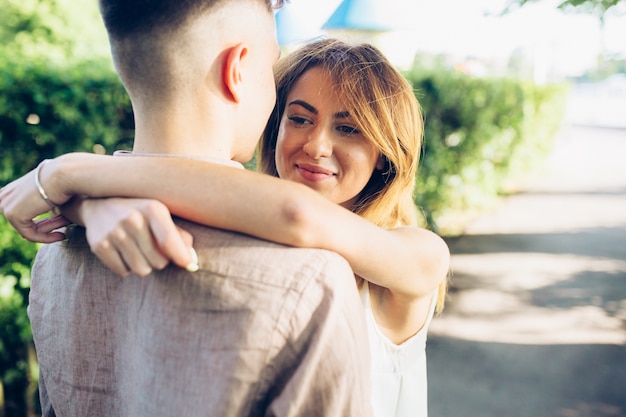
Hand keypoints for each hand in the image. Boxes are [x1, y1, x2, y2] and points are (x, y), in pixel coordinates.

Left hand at [0, 162, 70, 242]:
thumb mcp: (46, 188)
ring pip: (26, 231)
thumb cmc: (62, 179)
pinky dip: (45, 238)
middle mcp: (3, 198)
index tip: (57, 226)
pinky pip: (30, 235)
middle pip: (22, 223)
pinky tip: (61, 236)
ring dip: (46, 235)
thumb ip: (39, 199)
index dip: (38, 224)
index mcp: (9, 190)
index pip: (21, 215)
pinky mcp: (14, 215)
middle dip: (42, 230)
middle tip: (61, 233)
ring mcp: (6, 206)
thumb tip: (43, 207)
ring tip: (62, 235)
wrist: (62, 175)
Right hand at [77, 197, 196, 276]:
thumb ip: (179, 236)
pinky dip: (126, 267)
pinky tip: (123, 252)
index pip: (169, 240)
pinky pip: (123, 272)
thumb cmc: (140, 213)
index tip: (189, 265)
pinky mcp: (99, 245)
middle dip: (160, 260)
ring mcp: (114, 232)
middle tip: (154, 250)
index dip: (181, 256)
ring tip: (138, 251)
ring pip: (142, 270)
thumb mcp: (161, 216)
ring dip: (144, 265)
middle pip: (159, 261)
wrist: (98, 205)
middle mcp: (132, 219)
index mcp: (152, 209)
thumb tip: (191, 261)